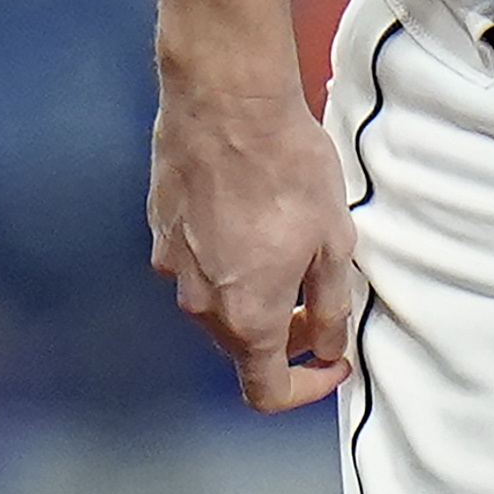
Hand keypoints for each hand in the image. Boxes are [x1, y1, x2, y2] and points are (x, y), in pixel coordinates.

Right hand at [149, 76, 356, 411]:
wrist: (226, 102)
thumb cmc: (286, 169)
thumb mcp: (333, 246)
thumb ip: (330, 310)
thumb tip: (326, 348)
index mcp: (247, 317)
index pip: (266, 391)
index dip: (306, 387)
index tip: (330, 362)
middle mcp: (200, 302)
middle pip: (242, 347)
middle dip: (284, 337)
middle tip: (318, 300)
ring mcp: (173, 265)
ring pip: (218, 305)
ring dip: (254, 296)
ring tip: (287, 248)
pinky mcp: (160, 230)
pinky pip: (197, 264)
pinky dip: (226, 261)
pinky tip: (250, 218)